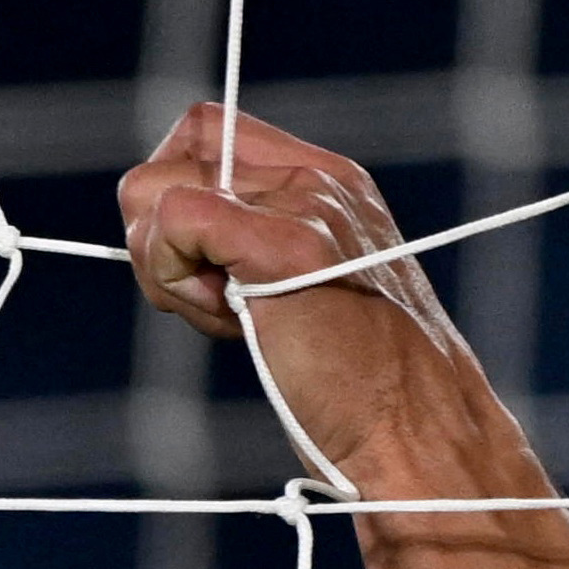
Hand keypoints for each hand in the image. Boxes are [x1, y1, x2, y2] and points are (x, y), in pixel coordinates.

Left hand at [121, 102, 498, 485]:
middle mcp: (319, 180)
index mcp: (330, 183)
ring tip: (229, 318)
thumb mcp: (313, 289)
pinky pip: (171, 220)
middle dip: (157, 236)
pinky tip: (225, 323)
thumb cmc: (360, 388)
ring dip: (163, 267)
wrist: (414, 436)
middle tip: (210, 300)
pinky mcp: (286, 244)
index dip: (176, 195)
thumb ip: (256, 242)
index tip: (211, 270)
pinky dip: (171, 278)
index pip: (205, 133)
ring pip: (154, 189)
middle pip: (168, 157)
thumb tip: (166, 229)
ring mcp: (307, 206)